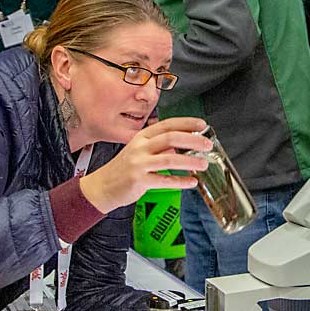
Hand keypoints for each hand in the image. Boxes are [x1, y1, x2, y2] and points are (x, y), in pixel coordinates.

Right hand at [79, 117, 210, 212]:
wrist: (102, 186)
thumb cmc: (123, 169)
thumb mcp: (140, 151)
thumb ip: (161, 147)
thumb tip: (184, 144)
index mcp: (142, 137)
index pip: (167, 125)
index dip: (186, 123)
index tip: (202, 124)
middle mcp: (140, 147)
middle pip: (170, 138)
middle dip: (193, 140)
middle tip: (208, 145)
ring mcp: (138, 164)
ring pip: (170, 158)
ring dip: (190, 161)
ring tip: (203, 164)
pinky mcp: (139, 180)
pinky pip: (164, 180)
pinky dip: (180, 181)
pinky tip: (192, 182)